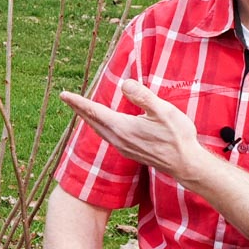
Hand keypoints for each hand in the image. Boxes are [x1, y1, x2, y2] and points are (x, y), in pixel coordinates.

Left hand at [61, 79, 205, 182]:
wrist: (185, 165)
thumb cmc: (177, 136)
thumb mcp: (163, 111)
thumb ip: (143, 96)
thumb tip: (124, 84)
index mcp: (122, 127)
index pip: (94, 111)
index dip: (78, 102)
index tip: (64, 95)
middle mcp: (118, 139)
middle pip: (92, 121)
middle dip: (79, 109)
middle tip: (67, 98)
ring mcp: (123, 148)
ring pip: (99, 130)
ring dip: (89, 119)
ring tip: (81, 110)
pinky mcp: (130, 152)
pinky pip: (108, 137)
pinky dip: (100, 127)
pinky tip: (103, 126)